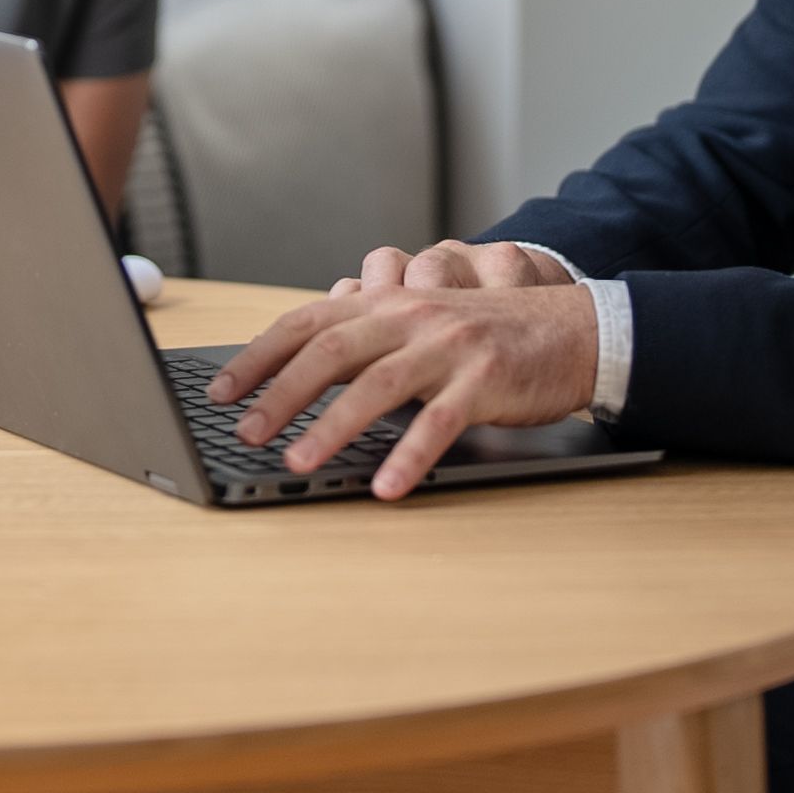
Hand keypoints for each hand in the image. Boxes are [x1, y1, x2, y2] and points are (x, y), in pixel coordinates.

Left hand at [206, 241, 599, 499]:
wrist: (573, 329)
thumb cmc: (487, 336)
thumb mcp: (420, 327)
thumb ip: (366, 342)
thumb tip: (296, 376)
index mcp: (387, 305)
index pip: (306, 323)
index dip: (258, 355)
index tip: (220, 392)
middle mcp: (410, 318)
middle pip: (329, 351)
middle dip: (279, 393)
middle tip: (242, 432)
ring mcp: (448, 348)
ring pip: (377, 385)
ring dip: (331, 427)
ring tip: (297, 462)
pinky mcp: (485, 381)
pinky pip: (439, 423)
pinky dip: (409, 456)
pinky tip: (385, 487)